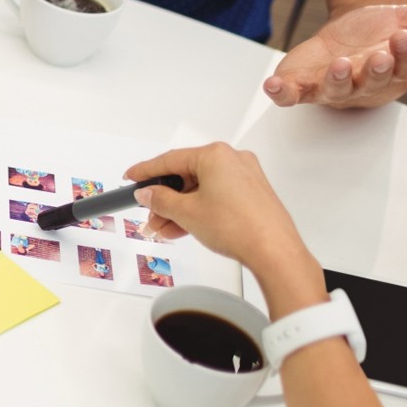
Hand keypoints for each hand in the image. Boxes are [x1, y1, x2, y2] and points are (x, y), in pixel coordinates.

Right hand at [123, 143, 306, 269]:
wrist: (274, 251)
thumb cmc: (239, 226)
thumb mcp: (187, 212)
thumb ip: (161, 199)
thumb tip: (148, 193)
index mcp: (216, 155)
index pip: (170, 160)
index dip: (147, 171)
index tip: (132, 177)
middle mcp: (232, 160)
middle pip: (186, 176)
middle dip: (164, 199)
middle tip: (148, 213)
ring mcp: (244, 177)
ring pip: (201, 189)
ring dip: (180, 209)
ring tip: (163, 229)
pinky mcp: (252, 194)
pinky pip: (216, 197)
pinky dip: (198, 210)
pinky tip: (183, 227)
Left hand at [264, 0, 406, 108]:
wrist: (352, 35)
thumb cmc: (384, 33)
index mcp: (394, 71)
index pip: (402, 65)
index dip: (404, 53)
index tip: (403, 36)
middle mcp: (364, 84)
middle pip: (370, 81)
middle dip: (372, 70)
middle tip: (374, 57)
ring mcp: (332, 87)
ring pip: (334, 90)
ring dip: (335, 80)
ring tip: (338, 65)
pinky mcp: (304, 86)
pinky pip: (292, 96)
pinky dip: (282, 94)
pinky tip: (274, 85)